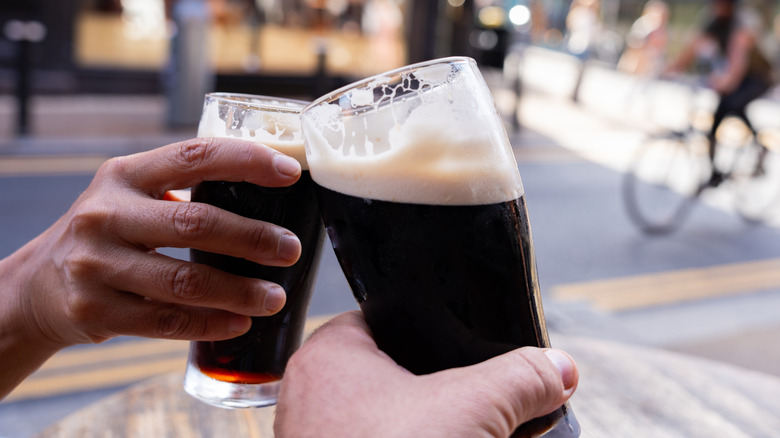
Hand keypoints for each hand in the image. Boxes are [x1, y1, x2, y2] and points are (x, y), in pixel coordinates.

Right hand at [0, 138, 302, 397]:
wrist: (37, 285)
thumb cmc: (108, 233)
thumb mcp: (131, 196)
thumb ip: (182, 190)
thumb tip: (271, 197)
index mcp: (124, 175)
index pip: (194, 156)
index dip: (246, 161)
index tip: (291, 173)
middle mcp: (105, 214)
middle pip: (195, 222)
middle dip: (252, 238)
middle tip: (291, 249)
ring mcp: (95, 264)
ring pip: (184, 280)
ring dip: (239, 291)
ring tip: (275, 297)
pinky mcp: (94, 309)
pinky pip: (165, 322)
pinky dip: (209, 324)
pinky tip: (240, 324)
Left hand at [275, 311, 577, 437]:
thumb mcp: (472, 409)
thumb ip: (520, 379)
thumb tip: (557, 369)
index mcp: (330, 357)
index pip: (388, 317)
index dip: (435, 325)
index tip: (473, 341)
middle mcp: (317, 399)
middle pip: (399, 373)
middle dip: (449, 388)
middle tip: (488, 401)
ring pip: (396, 420)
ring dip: (442, 425)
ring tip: (485, 431)